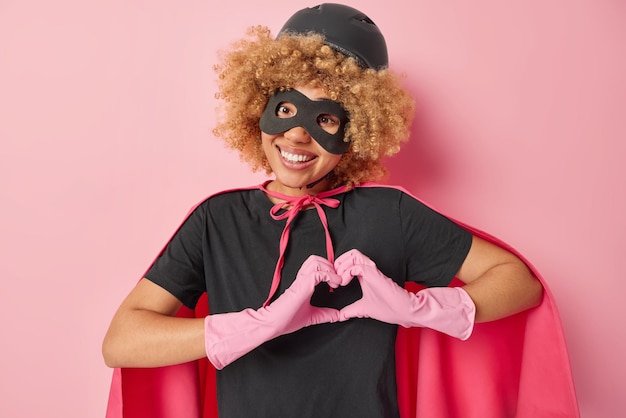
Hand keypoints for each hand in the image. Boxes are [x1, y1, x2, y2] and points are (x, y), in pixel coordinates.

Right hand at [264, 255, 342, 334]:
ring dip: (330, 269)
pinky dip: (329, 276)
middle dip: (330, 266)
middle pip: (316, 259)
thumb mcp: (312, 316)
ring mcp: (301, 281)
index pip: (315, 265)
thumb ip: (325, 314)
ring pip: (316, 262)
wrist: (273, 324)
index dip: (328, 268)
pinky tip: (334, 285)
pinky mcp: (301, 285)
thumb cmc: (287, 319)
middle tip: (337, 279)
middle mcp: (301, 279)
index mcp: (302, 282)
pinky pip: (317, 273)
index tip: (337, 281)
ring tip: (336, 281)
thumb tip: (338, 316)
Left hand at [334, 249, 474, 339]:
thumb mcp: (362, 309)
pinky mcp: (374, 274)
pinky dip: (347, 272)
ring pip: (354, 255)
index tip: (334, 282)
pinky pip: (357, 266)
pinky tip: (345, 283)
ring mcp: (372, 271)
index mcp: (365, 274)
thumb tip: (340, 316)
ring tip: (340, 280)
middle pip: (351, 253)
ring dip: (343, 266)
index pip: (350, 259)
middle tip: (335, 277)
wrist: (403, 312)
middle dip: (339, 262)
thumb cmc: (387, 308)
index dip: (339, 266)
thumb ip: (351, 310)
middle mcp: (368, 269)